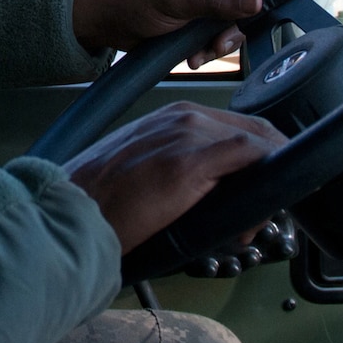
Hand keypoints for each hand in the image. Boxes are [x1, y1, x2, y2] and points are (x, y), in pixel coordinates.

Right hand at [63, 102, 286, 252]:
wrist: (69, 213)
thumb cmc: (101, 201)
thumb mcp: (145, 169)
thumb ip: (180, 167)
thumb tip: (214, 192)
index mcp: (173, 116)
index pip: (241, 127)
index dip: (263, 157)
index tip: (263, 189)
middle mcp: (183, 117)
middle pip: (256, 131)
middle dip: (272, 169)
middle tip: (263, 213)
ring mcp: (187, 136)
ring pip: (257, 144)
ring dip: (268, 183)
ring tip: (252, 226)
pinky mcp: (188, 163)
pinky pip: (249, 154)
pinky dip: (267, 175)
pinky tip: (263, 207)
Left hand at [71, 0, 324, 66]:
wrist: (105, 19)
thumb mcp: (177, 0)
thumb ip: (218, 2)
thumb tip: (258, 3)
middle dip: (251, 16)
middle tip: (232, 33)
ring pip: (243, 17)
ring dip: (227, 39)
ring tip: (203, 50)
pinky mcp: (203, 16)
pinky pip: (225, 33)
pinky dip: (213, 48)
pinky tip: (193, 54)